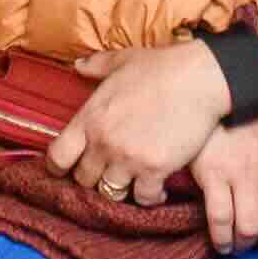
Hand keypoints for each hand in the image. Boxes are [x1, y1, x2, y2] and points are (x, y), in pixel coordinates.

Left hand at [48, 39, 234, 205]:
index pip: (58, 157)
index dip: (58, 168)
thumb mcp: (122, 61)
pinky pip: (144, 197)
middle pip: (84, 180)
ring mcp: (128, 158)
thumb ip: (96, 66)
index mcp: (90, 118)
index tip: (67, 170)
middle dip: (94, 178)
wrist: (199, 78)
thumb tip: (78, 65)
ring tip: (132, 181)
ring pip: (111, 193)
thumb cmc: (162, 67)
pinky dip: (150, 196)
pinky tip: (157, 188)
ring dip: (121, 188)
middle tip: (109, 172)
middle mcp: (104, 142)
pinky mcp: (155, 169)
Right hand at [195, 120, 257, 248]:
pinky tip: (222, 244)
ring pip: (250, 229)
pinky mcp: (214, 175)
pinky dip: (222, 240)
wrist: (216, 99)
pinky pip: (221, 220)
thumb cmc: (252, 127)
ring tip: (238, 246)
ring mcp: (242, 174)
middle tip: (256, 240)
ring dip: (244, 245)